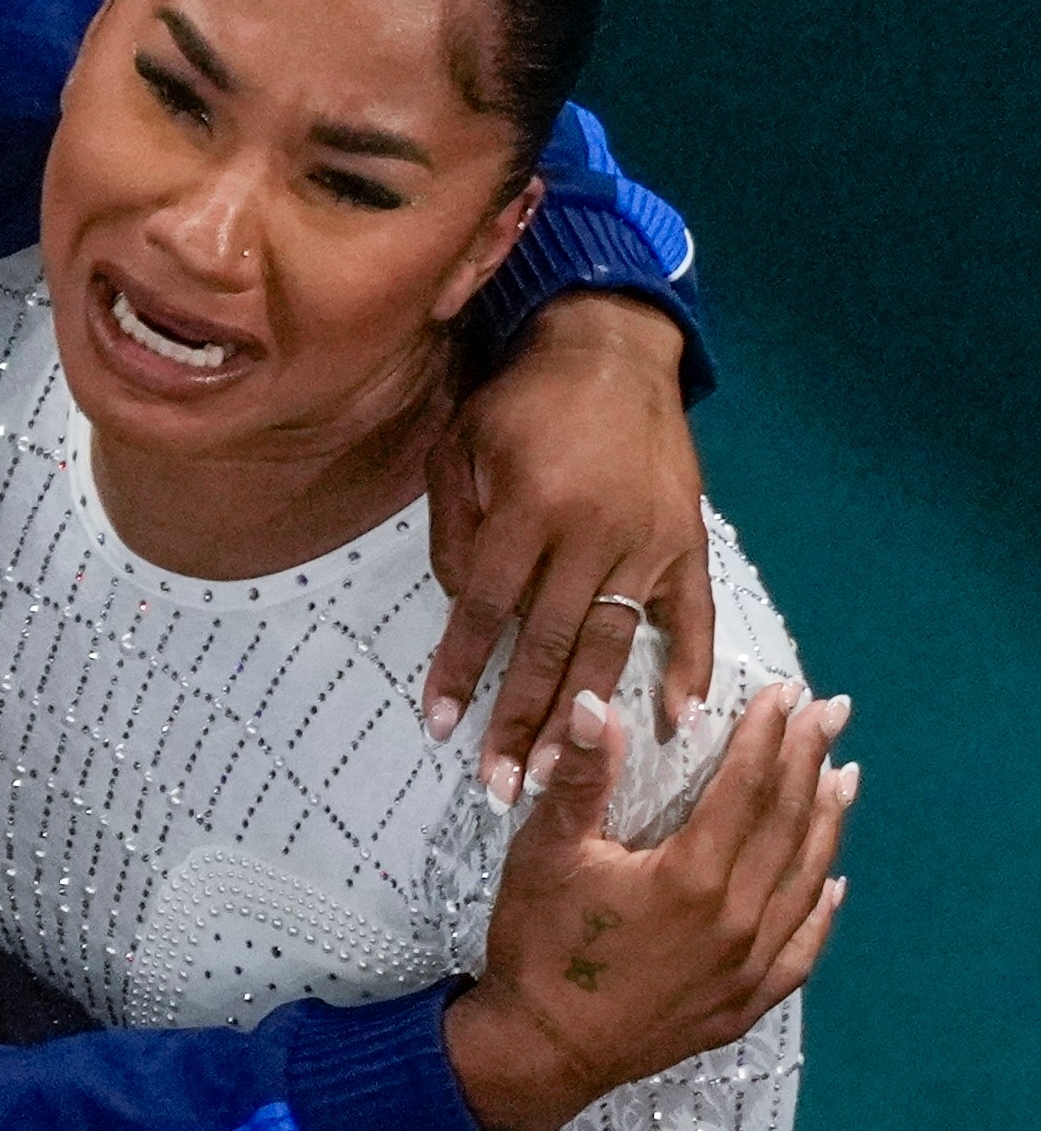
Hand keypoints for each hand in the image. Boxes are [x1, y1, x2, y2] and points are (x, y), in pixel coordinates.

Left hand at [426, 292, 713, 805]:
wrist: (611, 348)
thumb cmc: (522, 401)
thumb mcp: (459, 444)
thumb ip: (454, 528)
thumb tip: (465, 607)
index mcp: (529, 508)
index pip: (485, 608)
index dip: (460, 668)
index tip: (441, 724)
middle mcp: (591, 532)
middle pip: (548, 644)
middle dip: (521, 720)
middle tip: (499, 786)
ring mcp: (648, 541)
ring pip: (611, 644)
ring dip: (584, 715)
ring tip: (558, 773)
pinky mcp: (690, 542)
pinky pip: (692, 616)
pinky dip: (690, 669)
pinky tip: (678, 722)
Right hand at [444, 684, 857, 1130]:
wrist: (542, 1047)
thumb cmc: (541, 944)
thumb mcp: (547, 852)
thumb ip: (581, 777)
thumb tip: (596, 703)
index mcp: (691, 877)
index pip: (745, 788)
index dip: (768, 736)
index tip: (788, 693)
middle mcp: (736, 920)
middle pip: (786, 825)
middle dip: (810, 761)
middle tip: (833, 712)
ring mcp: (747, 966)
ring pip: (803, 880)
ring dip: (827, 823)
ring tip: (845, 776)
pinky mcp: (744, 1001)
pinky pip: (801, 948)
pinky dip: (821, 908)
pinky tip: (834, 881)